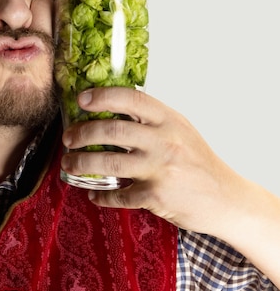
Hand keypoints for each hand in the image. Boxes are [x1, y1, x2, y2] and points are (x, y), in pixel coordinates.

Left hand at [60, 86, 244, 234]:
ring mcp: (160, 169)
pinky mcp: (156, 196)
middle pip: (112, 130)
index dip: (103, 96)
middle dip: (82, 133)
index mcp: (169, 120)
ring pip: (108, 163)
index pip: (132, 98)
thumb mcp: (179, 131)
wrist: (227, 199)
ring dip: (81, 164)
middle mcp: (164, 141)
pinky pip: (118, 195)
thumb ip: (150, 120)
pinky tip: (93, 194)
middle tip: (68, 138)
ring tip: (68, 164)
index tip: (81, 100)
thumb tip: (109, 108)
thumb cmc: (198, 162)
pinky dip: (101, 196)